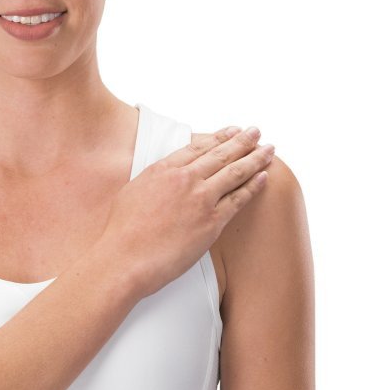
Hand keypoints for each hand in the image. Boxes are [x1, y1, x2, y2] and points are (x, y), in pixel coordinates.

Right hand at [99, 125, 273, 297]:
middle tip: (256, 132)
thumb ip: (151, 181)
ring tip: (269, 150)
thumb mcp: (131, 193)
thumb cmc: (121, 233)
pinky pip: (238, 199)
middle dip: (242, 141)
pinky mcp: (211, 223)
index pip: (198, 147)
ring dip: (255, 158)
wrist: (125, 259)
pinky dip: (253, 186)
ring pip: (235, 172)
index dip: (218, 137)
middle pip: (221, 154)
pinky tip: (264, 176)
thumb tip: (159, 180)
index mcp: (163, 170)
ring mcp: (200, 200)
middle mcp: (184, 179)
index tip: (232, 131)